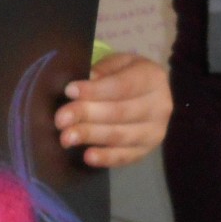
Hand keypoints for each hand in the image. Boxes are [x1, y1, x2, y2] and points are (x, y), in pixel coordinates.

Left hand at [53, 52, 170, 168]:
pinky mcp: (147, 150)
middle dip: (87, 115)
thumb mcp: (117, 63)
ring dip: (91, 136)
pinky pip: (126, 157)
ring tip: (66, 138)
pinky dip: (106, 158)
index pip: (122, 86)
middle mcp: (160, 106)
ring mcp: (155, 131)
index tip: (69, 91)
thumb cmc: (127, 74)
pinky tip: (88, 156)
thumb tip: (84, 83)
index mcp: (153, 77)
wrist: (149, 94)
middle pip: (120, 112)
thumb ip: (102, 71)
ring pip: (121, 136)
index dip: (95, 90)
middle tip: (60, 119)